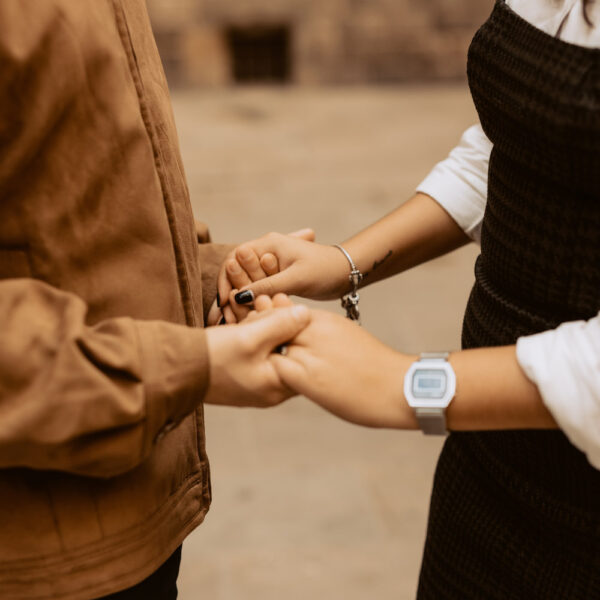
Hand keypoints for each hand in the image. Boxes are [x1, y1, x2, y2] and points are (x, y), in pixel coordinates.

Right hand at [204, 303, 309, 407]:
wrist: (175, 369)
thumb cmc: (213, 358)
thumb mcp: (250, 337)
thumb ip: (281, 324)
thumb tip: (306, 313)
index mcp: (278, 386)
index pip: (302, 353)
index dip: (297, 324)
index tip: (284, 301)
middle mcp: (271, 390)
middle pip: (288, 349)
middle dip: (279, 321)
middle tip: (267, 300)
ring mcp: (257, 384)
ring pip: (272, 348)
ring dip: (266, 325)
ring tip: (254, 306)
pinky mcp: (244, 376)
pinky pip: (258, 352)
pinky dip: (254, 335)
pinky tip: (246, 320)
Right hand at [211, 230, 350, 323]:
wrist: (347, 273)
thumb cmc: (325, 270)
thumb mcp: (295, 279)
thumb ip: (267, 287)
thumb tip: (238, 298)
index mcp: (268, 243)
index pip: (234, 259)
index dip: (226, 280)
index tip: (226, 301)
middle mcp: (265, 252)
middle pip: (235, 272)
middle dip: (228, 294)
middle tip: (224, 318)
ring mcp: (269, 266)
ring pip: (244, 283)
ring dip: (238, 302)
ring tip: (231, 323)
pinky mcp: (275, 279)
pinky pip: (256, 291)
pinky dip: (249, 304)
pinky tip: (246, 321)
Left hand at [269, 309, 417, 428]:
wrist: (400, 387)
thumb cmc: (375, 367)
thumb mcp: (347, 337)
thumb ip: (321, 335)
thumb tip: (302, 338)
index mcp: (324, 320)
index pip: (283, 314)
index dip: (272, 326)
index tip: (270, 340)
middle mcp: (315, 330)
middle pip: (271, 325)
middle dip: (264, 338)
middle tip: (263, 356)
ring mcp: (311, 352)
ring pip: (270, 345)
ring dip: (267, 357)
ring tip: (271, 373)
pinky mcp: (308, 377)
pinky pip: (276, 369)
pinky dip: (272, 375)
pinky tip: (278, 386)